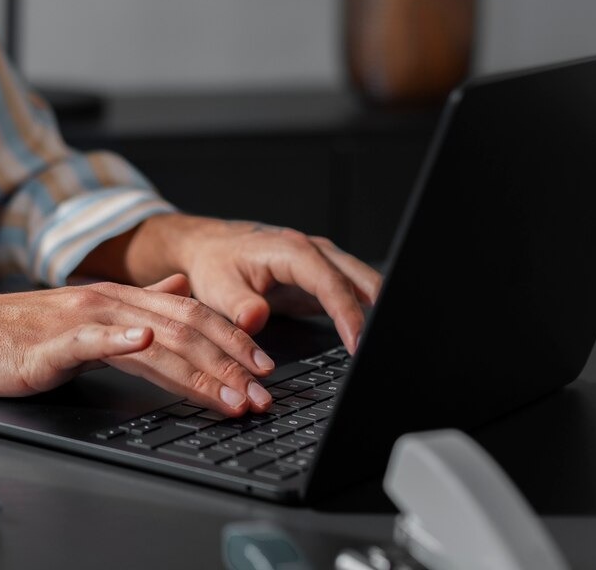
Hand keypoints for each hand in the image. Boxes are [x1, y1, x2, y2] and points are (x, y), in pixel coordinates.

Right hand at [0, 274, 277, 416]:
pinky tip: (145, 345)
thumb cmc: (14, 334)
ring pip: (152, 340)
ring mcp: (78, 320)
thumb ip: (135, 303)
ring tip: (230, 395)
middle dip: (230, 364)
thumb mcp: (84, 315)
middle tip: (264, 395)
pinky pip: (90, 338)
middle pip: (183, 330)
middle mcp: (105, 303)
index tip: (266, 370)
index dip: (233, 341)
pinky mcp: (49, 343)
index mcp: (117, 299)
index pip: (190, 316)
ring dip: (197, 370)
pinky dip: (120, 340)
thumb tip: (178, 288)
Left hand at [101, 215, 382, 352]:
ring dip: (378, 310)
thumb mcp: (217, 286)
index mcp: (291, 250)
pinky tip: (371, 336)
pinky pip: (351, 292)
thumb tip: (255, 319)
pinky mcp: (321, 277)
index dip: (347, 314)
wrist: (208, 247)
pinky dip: (364, 311)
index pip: (330, 282)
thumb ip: (238, 304)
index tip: (357, 344)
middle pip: (360, 278)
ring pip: (363, 283)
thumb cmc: (214, 263)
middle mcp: (313, 251)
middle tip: (386, 348)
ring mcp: (321, 263)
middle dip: (381, 309)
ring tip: (386, 345)